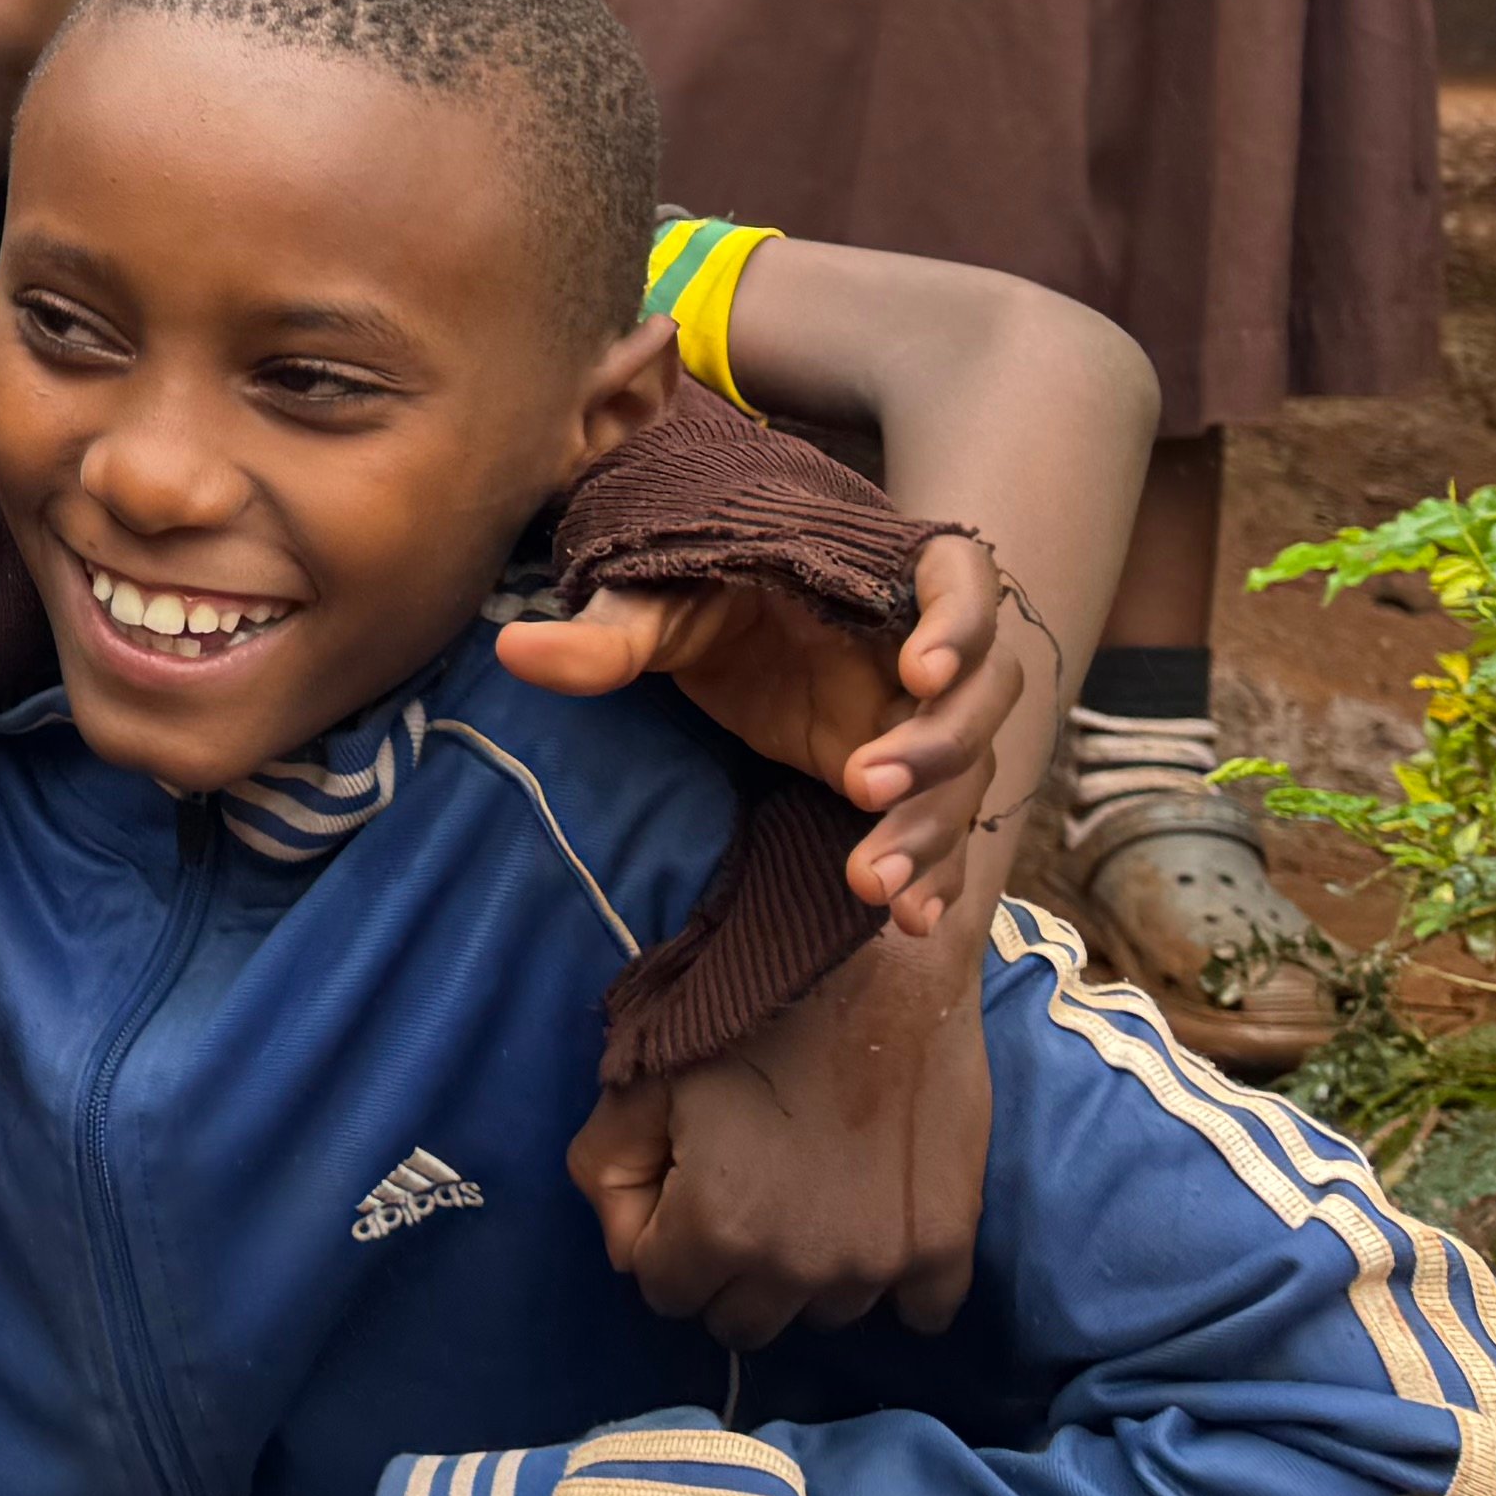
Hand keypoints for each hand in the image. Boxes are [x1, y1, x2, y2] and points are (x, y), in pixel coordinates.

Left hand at [504, 523, 1011, 935]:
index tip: (916, 673)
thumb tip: (512, 648)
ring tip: (867, 879)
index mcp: (882, 575)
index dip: (955, 626)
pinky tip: (906, 920)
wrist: (723, 632)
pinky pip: (941, 831)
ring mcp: (924, 722)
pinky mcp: (907, 784)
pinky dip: (933, 874)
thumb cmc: (703, 596)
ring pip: (965, 775)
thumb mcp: (655, 605)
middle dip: (936, 746)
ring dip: (929, 829)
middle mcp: (923, 649)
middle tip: (863, 783)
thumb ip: (605, 630)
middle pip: (983, 695)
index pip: (961, 581)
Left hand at [571, 910, 991, 1341]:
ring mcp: (878, 1263)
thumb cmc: (749, 1010)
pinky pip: (918, 1314)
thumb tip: (626, 1250)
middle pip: (742, 1321)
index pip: (664, 1293)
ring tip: (811, 1186)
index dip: (663, 1239)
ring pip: (823, 1314)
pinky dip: (894, 1281)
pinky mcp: (945, 1245)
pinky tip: (874, 1218)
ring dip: (808, 1272)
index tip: (685, 1185)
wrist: (876, 963)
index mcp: (716, 1231)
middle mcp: (798, 1268)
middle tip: (746, 1191)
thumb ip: (605, 1174)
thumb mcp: (639, 1079)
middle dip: (729, 1271)